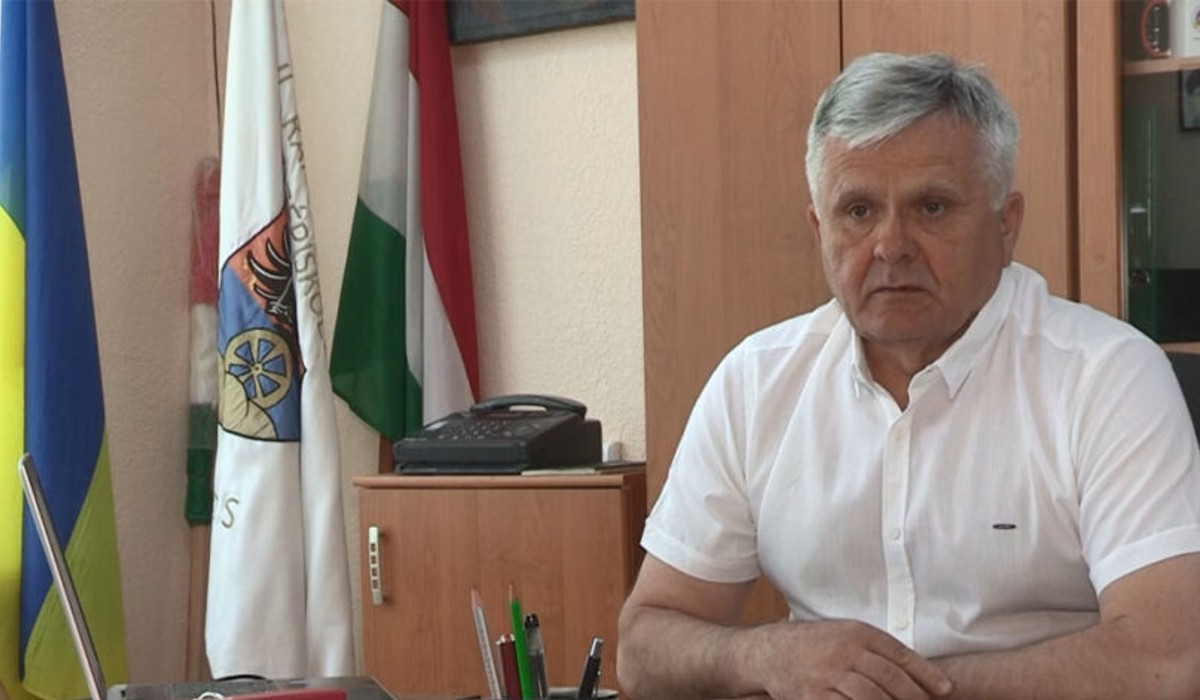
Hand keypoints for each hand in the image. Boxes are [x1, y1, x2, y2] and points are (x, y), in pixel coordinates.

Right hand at [747, 619, 952, 699]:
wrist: (766, 652)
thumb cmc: (810, 644)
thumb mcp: (843, 634)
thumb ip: (874, 648)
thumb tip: (916, 671)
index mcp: (855, 632)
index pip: (900, 654)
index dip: (926, 674)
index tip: (946, 690)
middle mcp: (844, 650)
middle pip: (891, 679)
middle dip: (914, 697)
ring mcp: (829, 674)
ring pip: (873, 697)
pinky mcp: (815, 696)